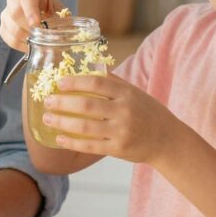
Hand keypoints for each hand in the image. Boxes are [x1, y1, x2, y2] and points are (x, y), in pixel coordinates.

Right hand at [0, 0, 65, 51]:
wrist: (49, 21)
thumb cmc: (57, 16)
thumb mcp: (62, 15)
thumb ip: (62, 22)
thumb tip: (61, 36)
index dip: (31, 11)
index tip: (37, 24)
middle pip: (15, 12)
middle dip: (28, 28)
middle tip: (41, 37)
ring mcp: (7, 13)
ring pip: (11, 27)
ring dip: (26, 39)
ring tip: (39, 43)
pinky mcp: (4, 27)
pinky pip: (9, 39)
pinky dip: (21, 46)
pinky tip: (31, 46)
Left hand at [43, 73, 183, 165]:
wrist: (168, 140)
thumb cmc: (148, 113)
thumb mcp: (135, 92)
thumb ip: (113, 82)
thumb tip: (88, 67)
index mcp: (127, 93)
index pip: (98, 83)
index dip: (76, 82)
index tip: (59, 82)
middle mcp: (124, 111)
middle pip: (87, 105)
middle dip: (63, 102)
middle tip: (47, 101)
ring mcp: (122, 131)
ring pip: (85, 126)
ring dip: (62, 122)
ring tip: (47, 118)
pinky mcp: (118, 149)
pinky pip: (90, 145)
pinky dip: (72, 142)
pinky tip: (59, 138)